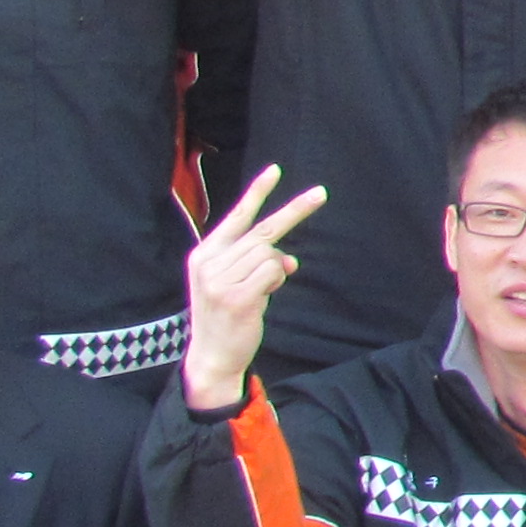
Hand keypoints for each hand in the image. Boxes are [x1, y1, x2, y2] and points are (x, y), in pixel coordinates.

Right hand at [180, 165, 327, 410]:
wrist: (211, 356)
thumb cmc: (227, 316)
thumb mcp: (235, 283)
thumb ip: (258, 264)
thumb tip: (288, 260)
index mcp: (204, 255)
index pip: (235, 217)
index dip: (257, 193)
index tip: (276, 170)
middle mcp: (208, 262)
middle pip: (264, 231)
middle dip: (296, 212)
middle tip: (322, 193)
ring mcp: (220, 279)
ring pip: (271, 254)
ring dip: (275, 272)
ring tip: (258, 292)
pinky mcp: (236, 296)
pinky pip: (273, 272)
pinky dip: (275, 282)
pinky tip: (259, 299)